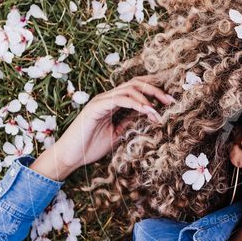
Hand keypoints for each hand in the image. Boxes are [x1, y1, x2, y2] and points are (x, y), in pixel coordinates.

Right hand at [31, 74, 174, 180]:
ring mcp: (101, 101)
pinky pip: (119, 99)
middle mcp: (107, 98)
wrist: (70, 157)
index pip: (136, 88)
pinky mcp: (96, 108)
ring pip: (129, 88)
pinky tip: (147, 111)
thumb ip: (130, 123)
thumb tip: (148, 115)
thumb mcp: (117, 134)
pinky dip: (136, 103)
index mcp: (112, 103)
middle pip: (135, 83)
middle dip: (156, 90)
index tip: (170, 101)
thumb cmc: (90, 147)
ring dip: (148, 98)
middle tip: (171, 101)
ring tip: (160, 110)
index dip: (154, 91)